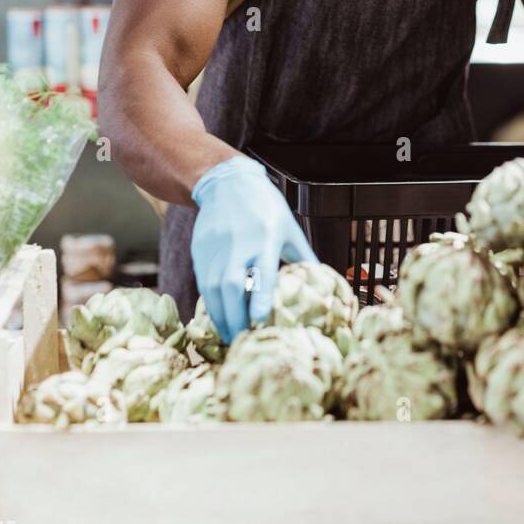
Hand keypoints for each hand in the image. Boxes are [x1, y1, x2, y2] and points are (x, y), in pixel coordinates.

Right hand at [190, 155, 316, 341]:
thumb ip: (303, 257)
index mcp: (266, 236)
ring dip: (219, 316)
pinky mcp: (200, 250)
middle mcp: (238, 242)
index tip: (258, 321)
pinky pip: (202, 282)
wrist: (226, 182)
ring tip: (230, 335)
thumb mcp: (289, 228)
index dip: (258, 296)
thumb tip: (323, 284)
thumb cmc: (264, 206)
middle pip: (229, 285)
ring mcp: (215, 246)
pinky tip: (219, 316)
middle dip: (234, 316)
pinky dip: (209, 303)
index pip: (262, 270)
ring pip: (211, 287)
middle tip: (242, 340)